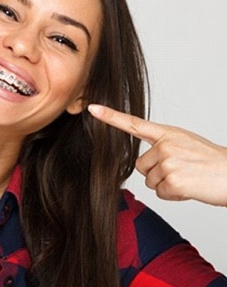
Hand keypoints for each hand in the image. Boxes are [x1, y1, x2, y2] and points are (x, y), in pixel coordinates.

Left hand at [88, 104, 226, 206]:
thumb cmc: (211, 161)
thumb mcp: (186, 144)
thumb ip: (163, 147)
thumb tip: (145, 163)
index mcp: (168, 134)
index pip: (134, 124)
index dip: (111, 117)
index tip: (92, 108)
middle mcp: (165, 145)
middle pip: (141, 166)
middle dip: (158, 173)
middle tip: (182, 171)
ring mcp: (168, 162)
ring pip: (150, 181)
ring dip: (167, 185)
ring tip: (188, 178)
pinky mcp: (173, 180)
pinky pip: (161, 193)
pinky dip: (174, 195)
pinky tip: (190, 187)